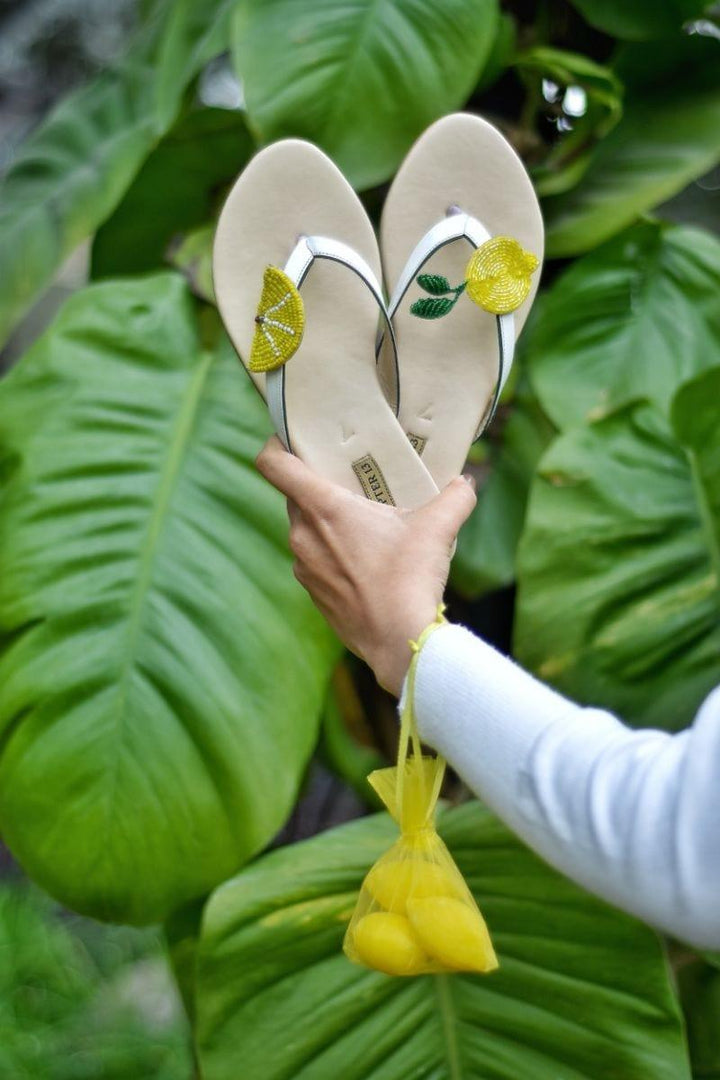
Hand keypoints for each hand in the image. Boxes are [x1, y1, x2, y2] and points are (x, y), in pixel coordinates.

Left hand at [256, 437, 475, 695]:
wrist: (400, 642)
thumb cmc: (410, 579)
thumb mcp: (438, 528)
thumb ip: (455, 496)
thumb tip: (467, 481)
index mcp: (323, 508)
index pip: (274, 465)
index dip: (276, 445)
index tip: (292, 439)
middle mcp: (303, 535)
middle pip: (294, 495)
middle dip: (317, 486)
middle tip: (347, 480)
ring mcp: (304, 567)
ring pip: (305, 530)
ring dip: (326, 524)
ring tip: (362, 525)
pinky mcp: (313, 593)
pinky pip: (315, 562)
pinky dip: (333, 555)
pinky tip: (365, 562)